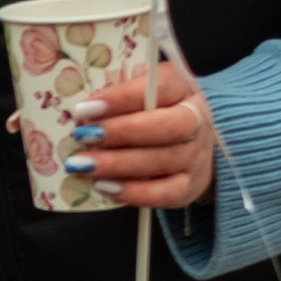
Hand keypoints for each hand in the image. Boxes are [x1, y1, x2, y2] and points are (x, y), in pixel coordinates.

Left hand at [71, 60, 215, 209]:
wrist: (190, 146)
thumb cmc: (155, 112)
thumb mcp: (143, 93)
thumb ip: (120, 95)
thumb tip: (82, 111)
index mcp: (184, 88)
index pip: (161, 87)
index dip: (123, 97)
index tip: (86, 107)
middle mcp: (198, 121)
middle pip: (168, 126)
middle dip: (122, 132)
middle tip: (84, 136)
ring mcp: (196, 156)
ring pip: (164, 161)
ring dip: (118, 164)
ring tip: (83, 165)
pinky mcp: (189, 187)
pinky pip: (165, 193)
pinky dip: (133, 192)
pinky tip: (104, 187)